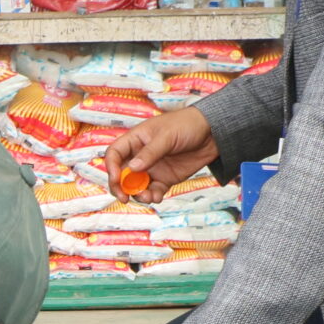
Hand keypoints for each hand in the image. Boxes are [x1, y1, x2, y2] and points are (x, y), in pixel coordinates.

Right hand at [103, 106, 217, 201]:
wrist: (212, 133)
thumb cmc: (187, 125)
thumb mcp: (167, 136)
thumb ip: (150, 153)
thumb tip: (132, 168)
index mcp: (135, 140)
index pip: (114, 154)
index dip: (111, 167)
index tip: (117, 179)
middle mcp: (140, 156)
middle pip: (121, 174)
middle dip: (120, 187)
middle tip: (124, 198)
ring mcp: (152, 168)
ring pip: (136, 186)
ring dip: (138, 194)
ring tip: (147, 197)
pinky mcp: (165, 179)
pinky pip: (153, 191)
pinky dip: (152, 197)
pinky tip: (157, 197)